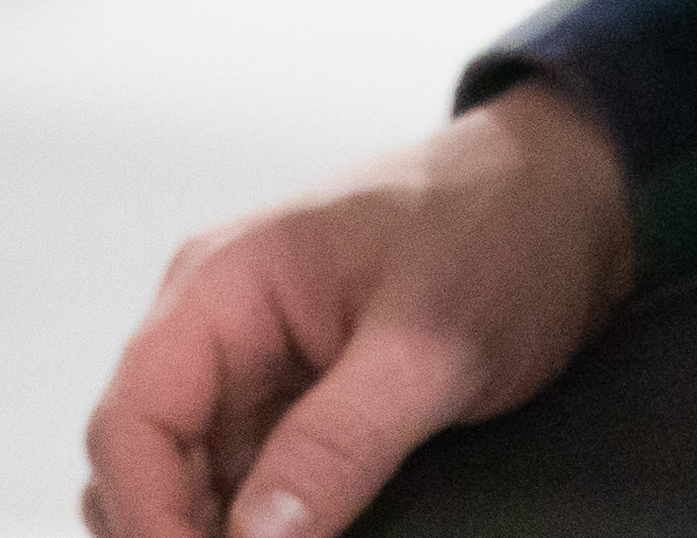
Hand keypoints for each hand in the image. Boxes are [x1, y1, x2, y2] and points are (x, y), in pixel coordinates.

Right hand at [79, 85, 638, 537]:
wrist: (565, 193)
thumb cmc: (498, 227)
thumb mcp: (428, 346)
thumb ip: (337, 444)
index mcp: (220, 285)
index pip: (131, 423)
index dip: (150, 520)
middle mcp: (216, 324)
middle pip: (141, 462)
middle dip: (176, 533)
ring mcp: (253, 364)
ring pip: (189, 481)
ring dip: (216, 532)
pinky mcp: (296, 399)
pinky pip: (248, 481)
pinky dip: (262, 529)